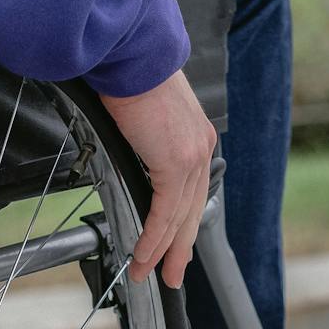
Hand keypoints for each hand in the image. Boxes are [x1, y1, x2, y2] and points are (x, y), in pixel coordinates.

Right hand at [99, 70, 217, 288]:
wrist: (131, 54)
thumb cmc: (127, 74)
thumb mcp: (141, 113)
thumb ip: (143, 139)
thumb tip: (127, 152)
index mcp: (196, 136)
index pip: (191, 190)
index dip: (182, 222)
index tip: (172, 242)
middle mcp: (201, 148)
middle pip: (191, 210)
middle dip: (179, 247)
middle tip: (169, 274)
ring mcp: (192, 156)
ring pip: (178, 217)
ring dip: (160, 250)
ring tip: (146, 273)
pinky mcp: (176, 163)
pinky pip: (165, 212)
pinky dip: (152, 237)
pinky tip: (142, 255)